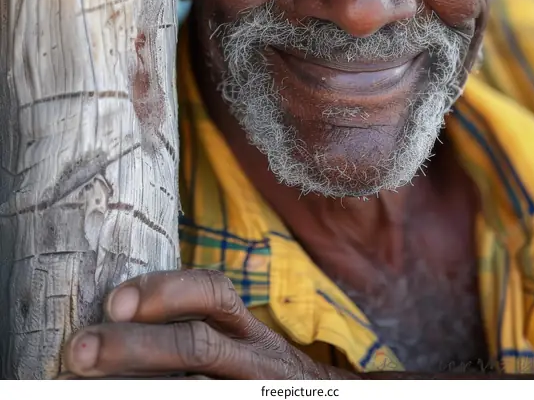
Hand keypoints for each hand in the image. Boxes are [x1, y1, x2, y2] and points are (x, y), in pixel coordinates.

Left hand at [62, 269, 357, 379]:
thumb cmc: (251, 368)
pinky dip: (161, 399)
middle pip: (196, 344)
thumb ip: (194, 320)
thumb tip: (112, 312)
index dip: (164, 291)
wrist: (308, 399)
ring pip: (194, 386)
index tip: (114, 302)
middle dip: (133, 346)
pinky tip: (125, 397)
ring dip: (137, 383)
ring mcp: (246, 388)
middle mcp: (252, 357)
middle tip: (79, 349)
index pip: (212, 292)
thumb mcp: (235, 337)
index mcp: (243, 327)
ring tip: (88, 384)